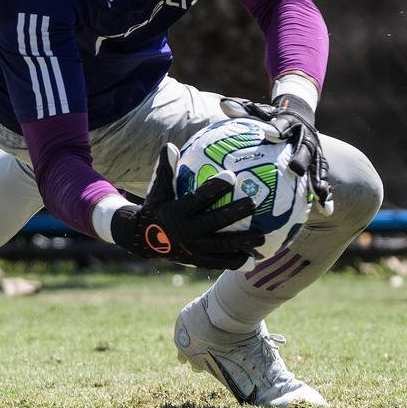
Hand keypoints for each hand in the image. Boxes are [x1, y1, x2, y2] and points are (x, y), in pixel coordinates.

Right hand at [110, 143, 261, 268]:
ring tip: (262, 237)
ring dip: (242, 242)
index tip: (231, 176)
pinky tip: (252, 259)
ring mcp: (193, 249)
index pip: (198, 198)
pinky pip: (219, 262)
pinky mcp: (197, 261)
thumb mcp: (158, 189)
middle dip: (235, 213)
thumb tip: (169, 145)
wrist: (144, 239)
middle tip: (254, 203)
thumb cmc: (157, 207)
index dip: (214, 188)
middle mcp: (186, 232)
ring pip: (221, 245)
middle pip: (214, 222)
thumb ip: (166, 169)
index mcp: (177, 212)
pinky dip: (235, 261)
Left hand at [220, 94, 333, 214]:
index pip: (283, 123)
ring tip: (320, 196)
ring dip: (320, 181)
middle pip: (305, 147)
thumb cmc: (270, 118)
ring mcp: (315, 151)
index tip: (269, 134)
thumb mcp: (258, 112)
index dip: (277, 128)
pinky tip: (326, 210)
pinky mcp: (320, 163)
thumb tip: (223, 104)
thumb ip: (242, 110)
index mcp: (290, 122)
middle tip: (295, 169)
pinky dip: (325, 195)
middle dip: (302, 158)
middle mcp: (306, 136)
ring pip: (319, 165)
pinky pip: (321, 179)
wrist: (298, 115)